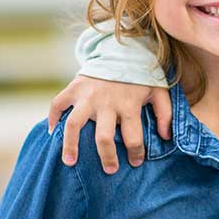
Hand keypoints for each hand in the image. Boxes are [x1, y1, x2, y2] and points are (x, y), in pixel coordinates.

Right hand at [47, 75, 171, 171]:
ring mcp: (87, 96)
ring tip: (69, 162)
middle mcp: (106, 103)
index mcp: (129, 105)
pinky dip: (52, 118)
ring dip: (70, 145)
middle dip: (107, 157)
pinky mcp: (74, 87)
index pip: (133, 137)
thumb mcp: (159, 90)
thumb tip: (166, 137)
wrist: (121, 48)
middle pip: (103, 137)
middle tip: (110, 170)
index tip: (135, 162)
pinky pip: (57, 105)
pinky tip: (53, 133)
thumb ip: (166, 113)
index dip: (136, 153)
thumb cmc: (141, 75)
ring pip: (74, 124)